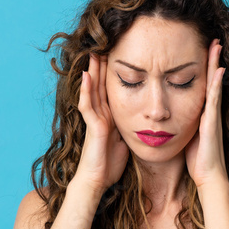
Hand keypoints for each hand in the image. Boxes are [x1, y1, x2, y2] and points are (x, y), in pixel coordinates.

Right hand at [73, 53, 129, 193]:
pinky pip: (87, 106)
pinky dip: (86, 91)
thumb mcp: (125, 142)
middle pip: (101, 86)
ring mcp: (95, 120)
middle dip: (102, 67)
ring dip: (92, 72)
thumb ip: (129, 130)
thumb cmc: (110, 166)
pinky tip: (86, 76)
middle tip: (103, 46)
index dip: (113, 75)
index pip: (111, 91)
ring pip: (92, 91)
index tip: (119, 57)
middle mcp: (100, 116)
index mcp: (110, 118)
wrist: (98, 182)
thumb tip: (142, 122)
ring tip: (93, 53)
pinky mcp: (93, 127)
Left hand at [184, 38, 228, 190]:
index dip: (200, 67)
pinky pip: (213, 99)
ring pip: (213, 84)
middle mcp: (209, 110)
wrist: (207, 176)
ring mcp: (212, 115)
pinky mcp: (212, 122)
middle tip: (211, 38)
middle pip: (209, 78)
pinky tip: (218, 70)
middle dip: (211, 59)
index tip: (199, 49)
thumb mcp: (185, 134)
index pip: (200, 84)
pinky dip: (215, 84)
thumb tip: (167, 115)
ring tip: (216, 45)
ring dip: (215, 64)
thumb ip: (181, 122)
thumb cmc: (196, 159)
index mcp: (201, 112)